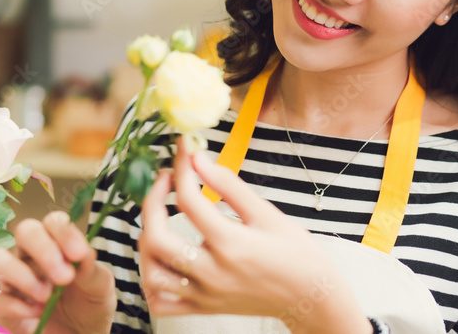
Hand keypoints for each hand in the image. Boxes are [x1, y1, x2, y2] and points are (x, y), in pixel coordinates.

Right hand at [0, 210, 115, 333]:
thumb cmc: (91, 302)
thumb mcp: (100, 285)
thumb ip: (91, 269)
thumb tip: (82, 253)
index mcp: (58, 243)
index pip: (53, 222)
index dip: (64, 233)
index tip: (79, 254)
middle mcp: (32, 255)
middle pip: (25, 230)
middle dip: (43, 250)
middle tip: (64, 277)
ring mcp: (16, 280)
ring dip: (22, 275)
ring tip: (46, 296)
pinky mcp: (7, 308)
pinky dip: (18, 308)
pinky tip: (37, 315)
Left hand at [138, 140, 371, 333]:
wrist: (310, 297)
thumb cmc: (296, 252)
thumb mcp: (267, 212)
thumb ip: (229, 185)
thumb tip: (198, 159)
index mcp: (231, 244)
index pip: (189, 200)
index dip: (181, 168)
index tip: (182, 148)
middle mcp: (212, 272)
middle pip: (157, 238)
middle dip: (152, 202)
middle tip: (165, 180)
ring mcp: (204, 294)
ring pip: (152, 274)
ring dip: (147, 241)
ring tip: (159, 218)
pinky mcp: (203, 308)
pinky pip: (161, 303)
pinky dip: (151, 281)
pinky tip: (161, 258)